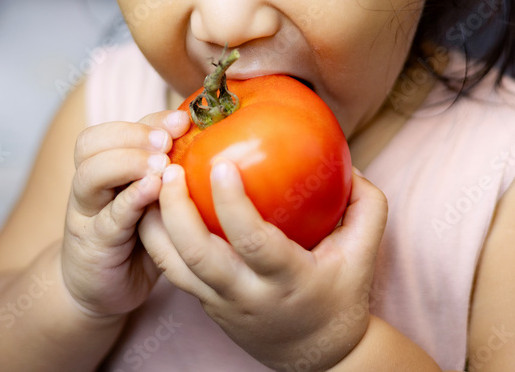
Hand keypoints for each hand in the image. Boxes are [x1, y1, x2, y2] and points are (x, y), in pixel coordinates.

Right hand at [61, 109, 190, 317]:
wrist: (100, 290)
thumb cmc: (137, 239)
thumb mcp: (155, 201)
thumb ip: (172, 173)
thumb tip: (225, 144)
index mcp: (106, 167)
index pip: (115, 129)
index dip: (149, 120)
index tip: (183, 120)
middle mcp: (91, 184)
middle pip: (92, 143)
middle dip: (133, 134)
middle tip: (168, 139)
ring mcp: (87, 213)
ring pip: (91, 174)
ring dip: (128, 162)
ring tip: (161, 163)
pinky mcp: (93, 243)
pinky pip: (107, 217)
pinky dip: (130, 200)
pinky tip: (153, 190)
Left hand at [139, 160, 387, 369]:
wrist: (317, 354)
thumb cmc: (341, 294)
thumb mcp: (364, 253)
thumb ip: (365, 206)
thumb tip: (349, 161)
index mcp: (288, 280)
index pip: (255, 243)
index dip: (234, 205)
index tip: (221, 165)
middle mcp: (248, 294)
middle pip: (200, 256)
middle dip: (178, 211)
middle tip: (171, 168)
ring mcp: (221, 302)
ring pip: (174, 267)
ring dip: (156, 224)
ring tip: (148, 180)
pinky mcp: (205, 303)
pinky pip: (171, 270)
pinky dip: (155, 237)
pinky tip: (149, 203)